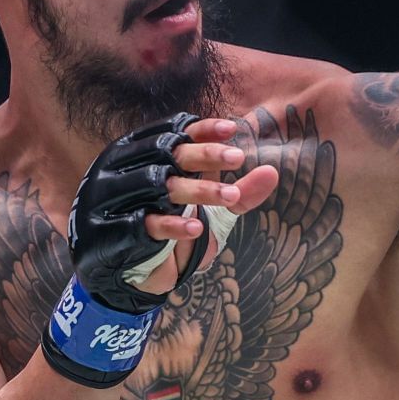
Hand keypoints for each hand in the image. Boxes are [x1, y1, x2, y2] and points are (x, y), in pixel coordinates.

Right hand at [139, 116, 279, 294]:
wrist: (148, 270)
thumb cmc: (182, 229)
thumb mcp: (217, 212)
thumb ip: (242, 194)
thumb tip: (273, 173)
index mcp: (158, 159)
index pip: (176, 134)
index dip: (202, 130)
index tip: (231, 129)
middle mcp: (140, 172)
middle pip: (170, 154)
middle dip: (206, 154)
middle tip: (238, 157)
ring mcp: (130, 200)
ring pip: (164, 187)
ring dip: (200, 190)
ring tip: (231, 195)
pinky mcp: (125, 230)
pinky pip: (149, 223)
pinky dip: (174, 224)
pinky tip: (198, 228)